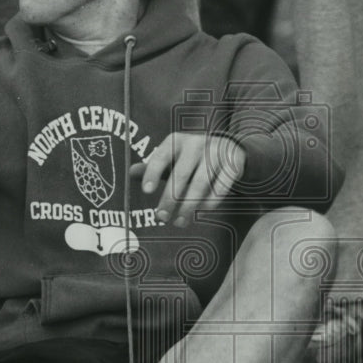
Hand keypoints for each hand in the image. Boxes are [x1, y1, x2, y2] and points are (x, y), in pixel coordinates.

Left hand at [131, 132, 245, 225]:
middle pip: (181, 174)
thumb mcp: (173, 157)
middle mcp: (196, 143)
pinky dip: (211, 201)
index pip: (161, 157)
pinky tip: (201, 211)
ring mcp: (216, 152)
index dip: (153, 173)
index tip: (147, 192)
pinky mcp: (233, 163)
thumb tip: (130, 173)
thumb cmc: (192, 157)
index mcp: (177, 141)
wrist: (229, 147)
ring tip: (180, 222)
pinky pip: (221, 186)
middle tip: (162, 217)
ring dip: (189, 205)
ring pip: (201, 182)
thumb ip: (153, 167)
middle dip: (170, 198)